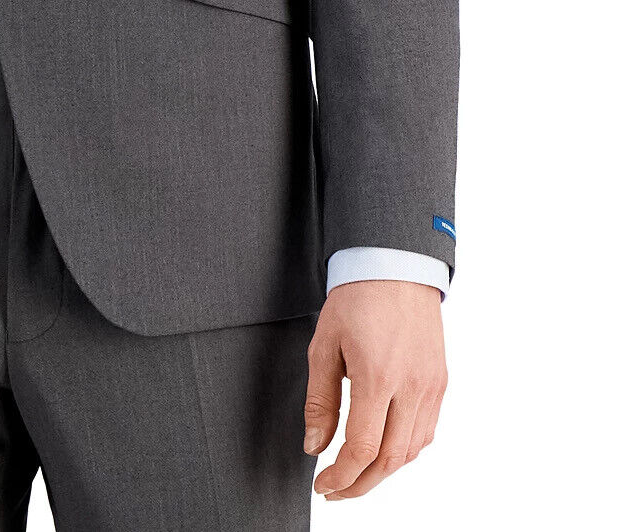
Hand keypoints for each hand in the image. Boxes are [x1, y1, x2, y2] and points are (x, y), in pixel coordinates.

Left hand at [304, 279, 446, 500]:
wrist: (395, 265)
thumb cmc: (356, 298)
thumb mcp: (324, 345)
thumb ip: (320, 400)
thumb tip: (314, 446)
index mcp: (378, 377)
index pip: (362, 449)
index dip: (341, 476)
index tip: (323, 484)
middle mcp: (411, 387)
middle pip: (389, 460)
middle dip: (360, 485)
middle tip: (336, 490)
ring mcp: (430, 387)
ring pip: (411, 451)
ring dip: (382, 472)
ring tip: (356, 474)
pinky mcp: (440, 383)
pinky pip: (425, 432)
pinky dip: (403, 451)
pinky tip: (382, 449)